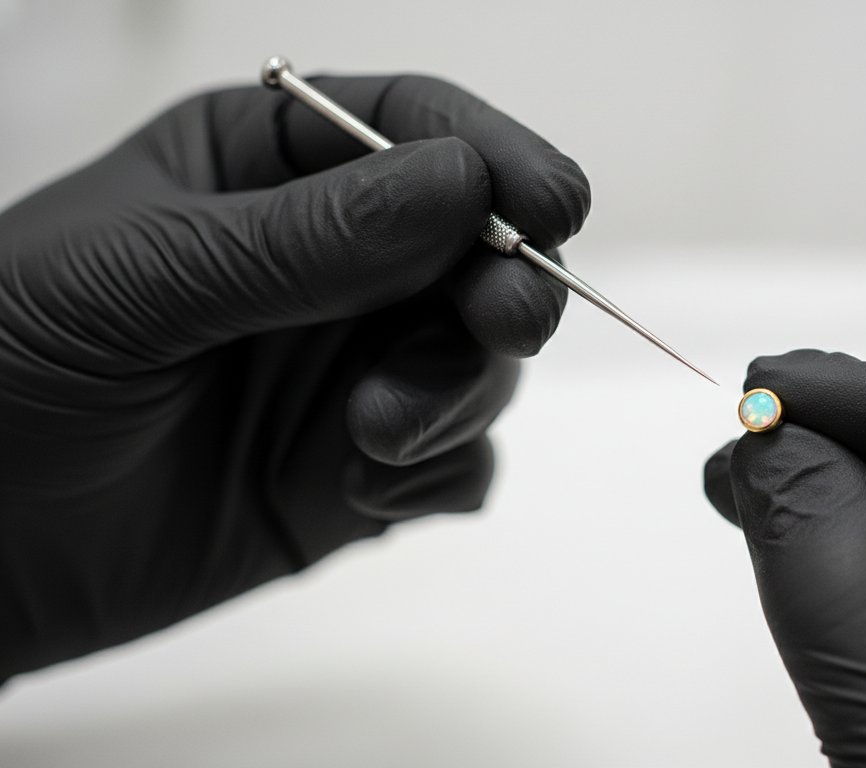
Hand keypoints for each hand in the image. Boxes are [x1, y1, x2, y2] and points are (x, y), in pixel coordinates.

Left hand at [0, 75, 587, 679]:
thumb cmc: (3, 373)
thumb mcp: (136, 281)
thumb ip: (302, 239)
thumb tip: (464, 186)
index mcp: (265, 170)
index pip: (412, 129)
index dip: (494, 157)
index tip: (549, 207)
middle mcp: (329, 263)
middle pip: (477, 248)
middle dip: (504, 284)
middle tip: (505, 325)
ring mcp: (350, 369)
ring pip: (480, 360)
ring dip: (455, 394)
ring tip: (371, 438)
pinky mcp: (359, 470)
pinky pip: (458, 461)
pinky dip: (440, 474)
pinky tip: (359, 495)